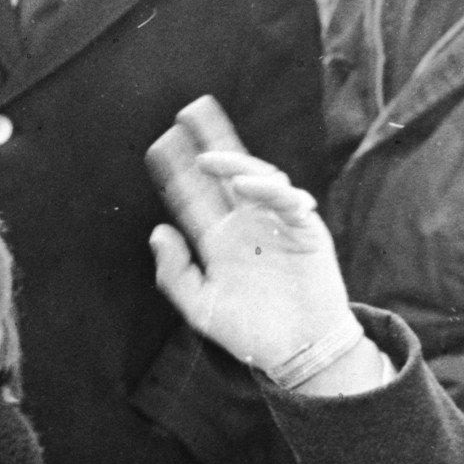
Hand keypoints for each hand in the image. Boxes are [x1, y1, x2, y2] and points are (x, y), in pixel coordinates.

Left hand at [146, 149, 385, 395]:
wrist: (296, 350)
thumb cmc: (249, 331)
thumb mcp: (200, 306)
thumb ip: (175, 273)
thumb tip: (157, 232)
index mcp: (219, 240)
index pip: (196, 197)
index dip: (179, 172)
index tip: (160, 146)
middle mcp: (247, 225)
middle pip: (228, 174)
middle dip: (212, 142)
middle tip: (192, 112)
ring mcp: (276, 224)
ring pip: (259, 180)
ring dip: (236, 165)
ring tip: (209, 158)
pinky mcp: (305, 230)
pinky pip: (289, 202)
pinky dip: (271, 190)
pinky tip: (248, 186)